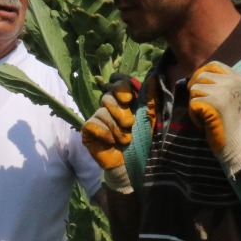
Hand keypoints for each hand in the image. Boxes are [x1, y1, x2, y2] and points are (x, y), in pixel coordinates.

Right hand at [81, 73, 140, 192]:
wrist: (132, 163)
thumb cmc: (142, 140)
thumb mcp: (150, 118)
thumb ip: (151, 98)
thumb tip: (153, 77)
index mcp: (124, 100)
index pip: (118, 83)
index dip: (120, 86)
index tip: (128, 98)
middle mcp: (109, 106)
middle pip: (108, 96)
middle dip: (120, 112)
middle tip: (129, 124)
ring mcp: (97, 117)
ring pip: (102, 112)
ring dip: (116, 128)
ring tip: (125, 140)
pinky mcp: (88, 130)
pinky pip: (92, 124)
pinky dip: (104, 133)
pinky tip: (111, 142)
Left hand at [187, 61, 240, 175]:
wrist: (239, 143)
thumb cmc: (234, 122)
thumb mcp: (235, 96)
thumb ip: (222, 84)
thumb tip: (200, 75)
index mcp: (239, 79)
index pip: (214, 65)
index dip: (202, 73)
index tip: (200, 87)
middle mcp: (232, 82)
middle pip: (202, 76)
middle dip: (197, 90)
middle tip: (203, 106)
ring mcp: (223, 91)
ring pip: (194, 88)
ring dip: (195, 103)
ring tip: (206, 115)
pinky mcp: (213, 103)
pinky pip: (192, 102)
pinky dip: (194, 115)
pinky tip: (205, 123)